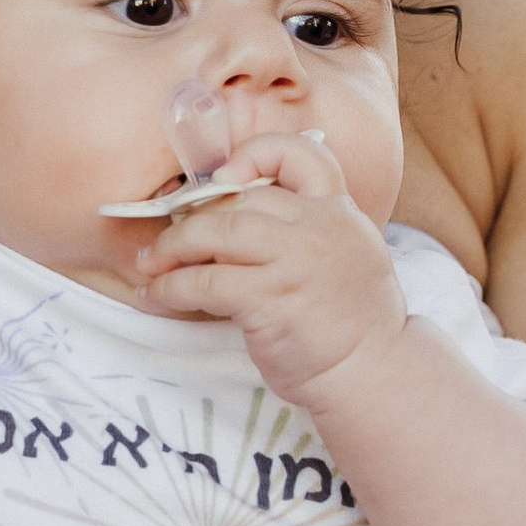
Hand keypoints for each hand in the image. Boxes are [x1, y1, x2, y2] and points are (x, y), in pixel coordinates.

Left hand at [128, 134, 403, 409]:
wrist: (374, 372)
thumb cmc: (351, 322)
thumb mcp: (345, 255)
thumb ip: (305, 231)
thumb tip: (229, 222)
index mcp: (338, 210)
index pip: (301, 153)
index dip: (255, 156)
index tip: (223, 180)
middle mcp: (321, 225)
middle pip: (237, 199)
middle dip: (190, 219)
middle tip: (163, 243)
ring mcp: (297, 261)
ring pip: (214, 232)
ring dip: (171, 249)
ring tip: (151, 266)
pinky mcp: (273, 299)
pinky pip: (205, 282)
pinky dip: (171, 288)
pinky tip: (157, 297)